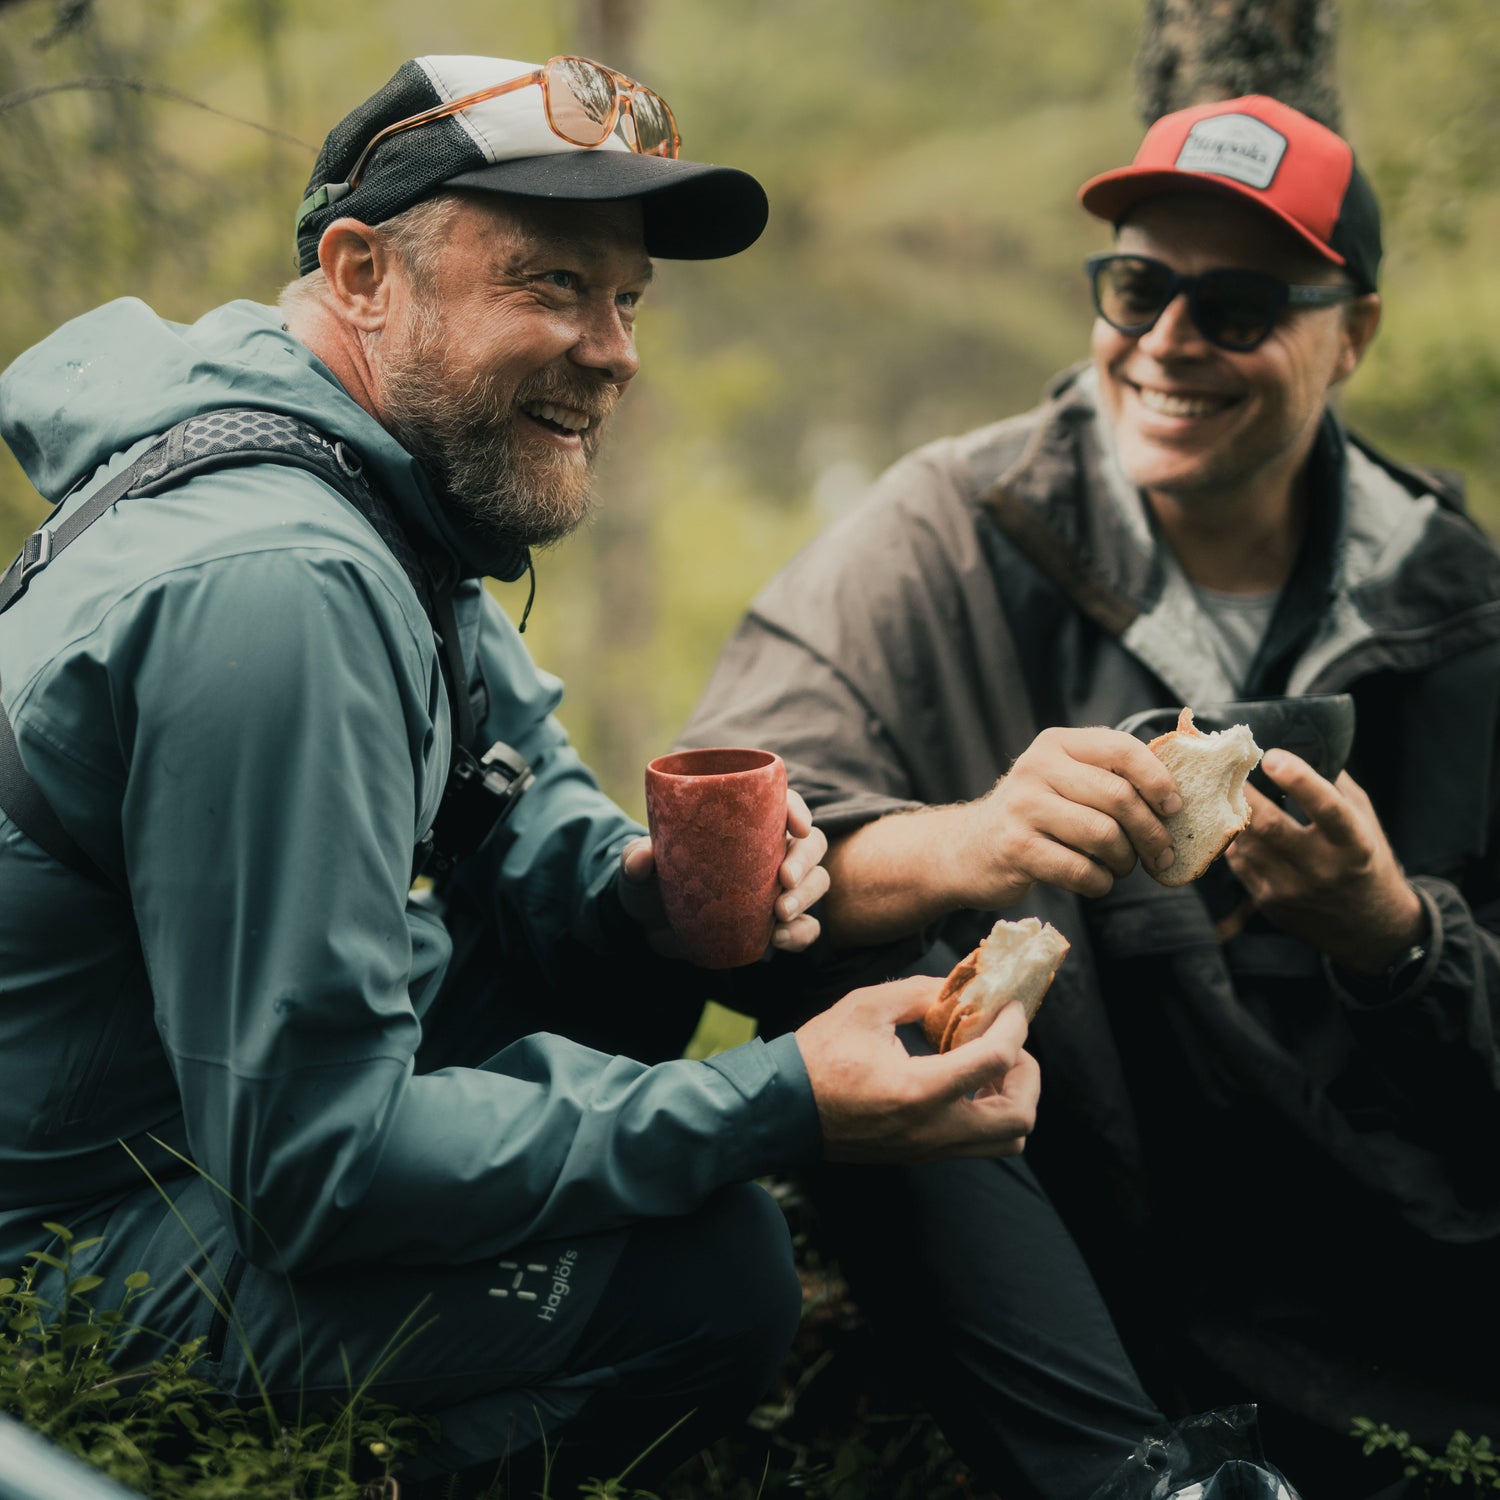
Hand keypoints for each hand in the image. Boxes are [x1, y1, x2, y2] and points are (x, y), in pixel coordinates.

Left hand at [618, 786, 830, 955]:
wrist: (649, 927)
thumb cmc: (651, 882)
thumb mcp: (639, 867)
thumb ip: (637, 858)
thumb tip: (643, 859)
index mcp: (745, 824)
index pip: (782, 803)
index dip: (796, 809)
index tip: (796, 826)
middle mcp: (769, 852)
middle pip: (811, 844)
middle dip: (805, 859)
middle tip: (784, 878)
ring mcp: (777, 890)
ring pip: (816, 882)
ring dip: (807, 896)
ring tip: (781, 913)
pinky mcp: (776, 925)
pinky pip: (806, 927)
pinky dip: (801, 934)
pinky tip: (780, 940)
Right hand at [795, 976, 1039, 1162]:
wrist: (783, 1109)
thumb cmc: (818, 1055)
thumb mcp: (866, 1007)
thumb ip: (919, 993)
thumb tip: (959, 987)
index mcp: (919, 1090)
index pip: (995, 1060)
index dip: (1014, 1026)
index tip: (1011, 1005)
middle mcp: (932, 1129)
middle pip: (1018, 1119)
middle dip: (1026, 1074)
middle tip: (1009, 1042)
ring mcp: (929, 1148)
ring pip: (1006, 1140)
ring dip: (1012, 1099)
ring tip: (990, 1064)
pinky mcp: (923, 1155)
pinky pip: (978, 1143)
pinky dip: (989, 1111)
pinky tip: (966, 1080)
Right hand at [956, 726, 1183, 907]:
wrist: (969, 849)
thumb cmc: (1034, 816)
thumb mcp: (1063, 780)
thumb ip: (1108, 777)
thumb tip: (1176, 798)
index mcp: (1056, 743)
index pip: (1121, 748)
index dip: (1158, 779)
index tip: (1174, 808)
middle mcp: (1036, 768)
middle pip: (1118, 797)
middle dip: (1150, 832)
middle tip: (1161, 853)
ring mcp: (1023, 807)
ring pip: (1104, 835)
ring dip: (1125, 861)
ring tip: (1121, 867)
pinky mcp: (1016, 848)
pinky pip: (1081, 870)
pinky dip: (1100, 883)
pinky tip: (1097, 881)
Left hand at [1224, 750, 1426, 973]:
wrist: (1368, 928)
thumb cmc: (1365, 859)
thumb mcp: (1364, 821)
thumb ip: (1334, 786)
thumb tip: (1297, 745)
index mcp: (1353, 844)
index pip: (1326, 808)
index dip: (1298, 779)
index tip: (1271, 754)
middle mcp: (1322, 869)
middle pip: (1268, 824)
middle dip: (1242, 790)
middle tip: (1227, 763)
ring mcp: (1291, 889)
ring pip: (1245, 841)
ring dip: (1228, 811)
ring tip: (1219, 785)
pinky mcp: (1267, 902)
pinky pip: (1238, 861)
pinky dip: (1231, 837)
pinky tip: (1228, 819)